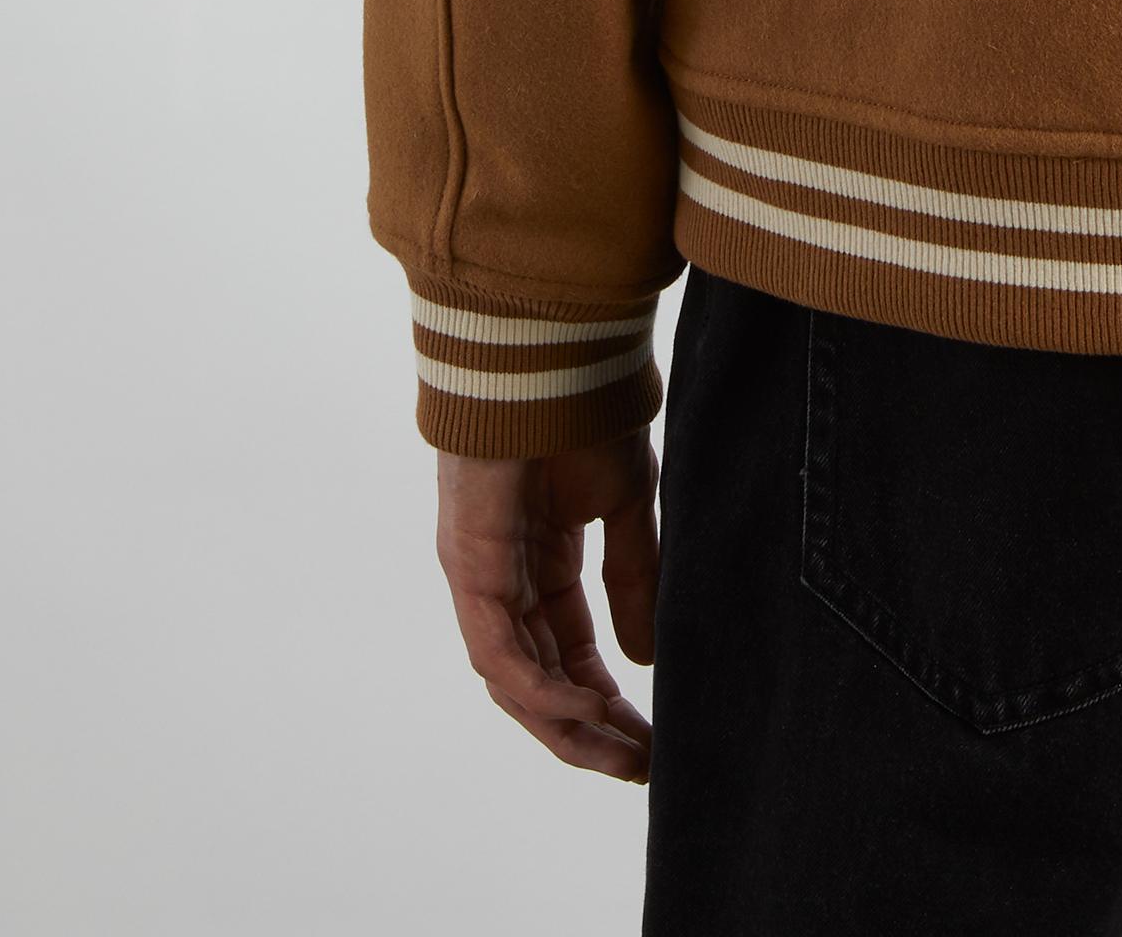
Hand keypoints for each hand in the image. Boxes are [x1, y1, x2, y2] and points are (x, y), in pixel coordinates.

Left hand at [435, 437, 659, 780]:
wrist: (550, 355)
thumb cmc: (583, 414)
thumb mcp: (624, 506)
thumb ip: (633, 578)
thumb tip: (644, 656)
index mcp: (541, 565)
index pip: (570, 657)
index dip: (608, 702)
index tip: (651, 739)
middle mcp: (505, 583)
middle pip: (540, 683)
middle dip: (588, 731)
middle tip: (638, 766)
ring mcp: (484, 579)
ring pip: (516, 681)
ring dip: (565, 725)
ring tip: (619, 753)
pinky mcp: (471, 570)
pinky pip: (502, 651)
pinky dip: (541, 688)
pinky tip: (588, 706)